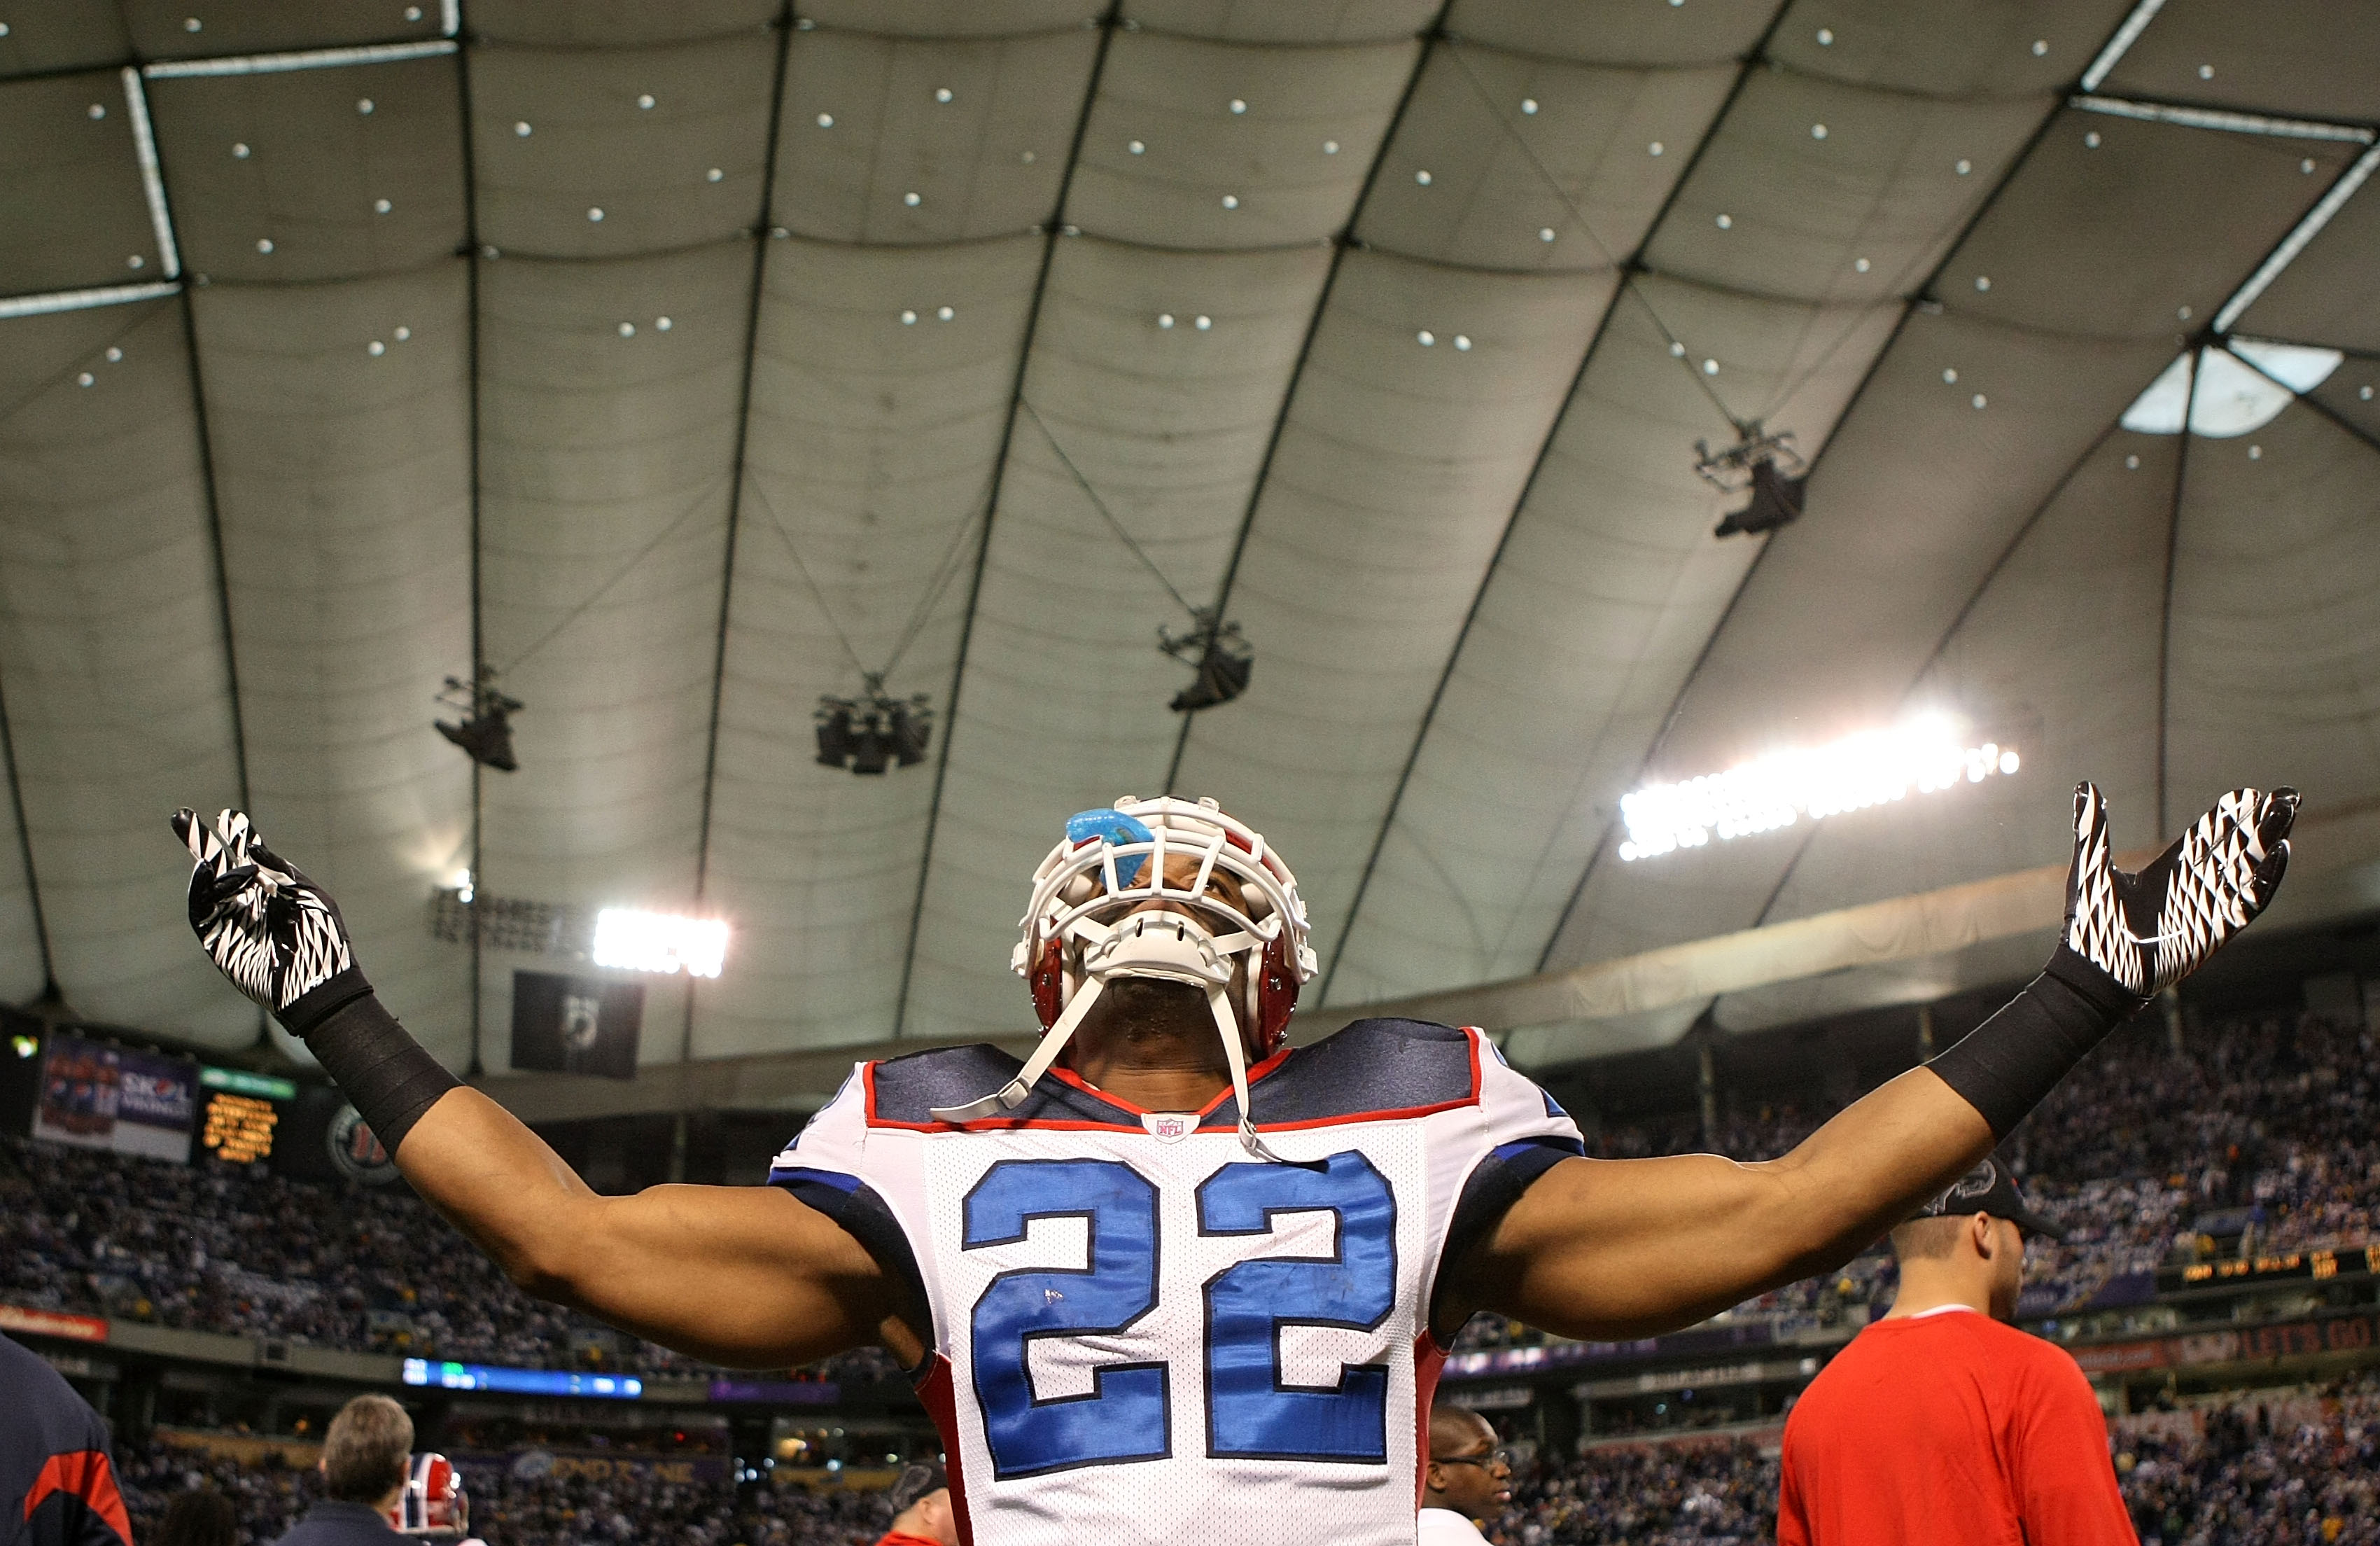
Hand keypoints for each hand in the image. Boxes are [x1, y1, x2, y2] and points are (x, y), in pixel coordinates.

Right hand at [170, 808, 363, 1031]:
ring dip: (206, 865)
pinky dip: (199, 890)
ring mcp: (230, 919)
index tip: (227, 815)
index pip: (249, 857)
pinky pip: (200, 911)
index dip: (237, 836)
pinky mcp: (217, 939)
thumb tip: (252, 849)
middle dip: (200, 841)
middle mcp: (248, 901)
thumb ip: (281, 870)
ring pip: (208, 886)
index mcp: (273, 889)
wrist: (318, 983)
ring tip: (211, 856)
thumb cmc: (323, 939)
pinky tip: (204, 870)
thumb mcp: (309, 896)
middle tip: (181, 814)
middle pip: (218, 865)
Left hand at [2062, 782, 2296, 999]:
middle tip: (2286, 794)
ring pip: (2248, 870)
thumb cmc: (2089, 922)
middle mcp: (2191, 888)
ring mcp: (2206, 908)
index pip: (2206, 839)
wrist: (2094, 971)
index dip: (2228, 818)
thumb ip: (2093, 827)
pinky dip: (2268, 878)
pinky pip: (2250, 903)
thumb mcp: (2092, 865)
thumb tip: (2084, 786)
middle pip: (2234, 850)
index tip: (2249, 794)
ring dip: (2270, 842)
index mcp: (2167, 872)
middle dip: (2260, 824)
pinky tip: (2281, 851)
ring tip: (2289, 812)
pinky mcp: (2215, 931)